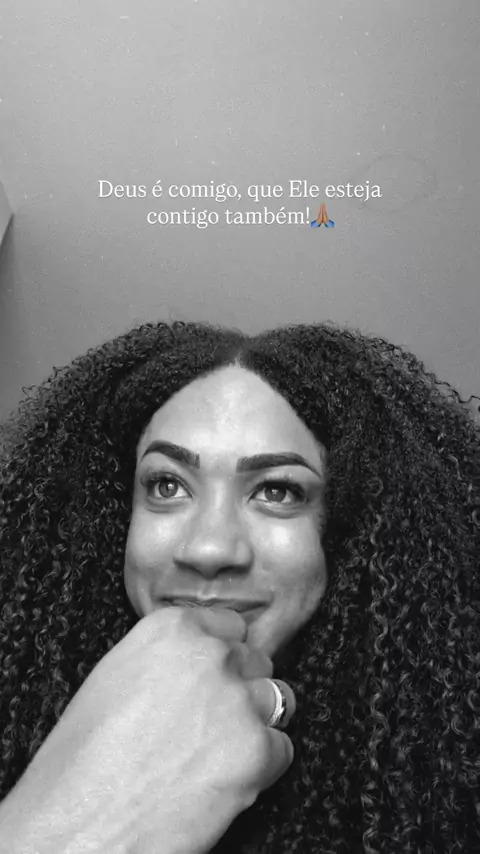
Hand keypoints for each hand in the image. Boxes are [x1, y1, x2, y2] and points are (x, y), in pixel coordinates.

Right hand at [0, 606, 294, 853]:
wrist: (79, 827)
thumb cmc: (82, 763)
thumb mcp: (116, 677)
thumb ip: (166, 657)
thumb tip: (197, 661)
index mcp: (171, 628)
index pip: (229, 625)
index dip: (221, 658)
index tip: (212, 680)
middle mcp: (209, 655)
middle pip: (255, 661)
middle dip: (240, 690)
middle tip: (209, 725)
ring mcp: (237, 700)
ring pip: (278, 699)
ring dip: (256, 724)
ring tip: (217, 754)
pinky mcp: (256, 750)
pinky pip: (282, 748)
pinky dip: (261, 768)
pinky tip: (221, 782)